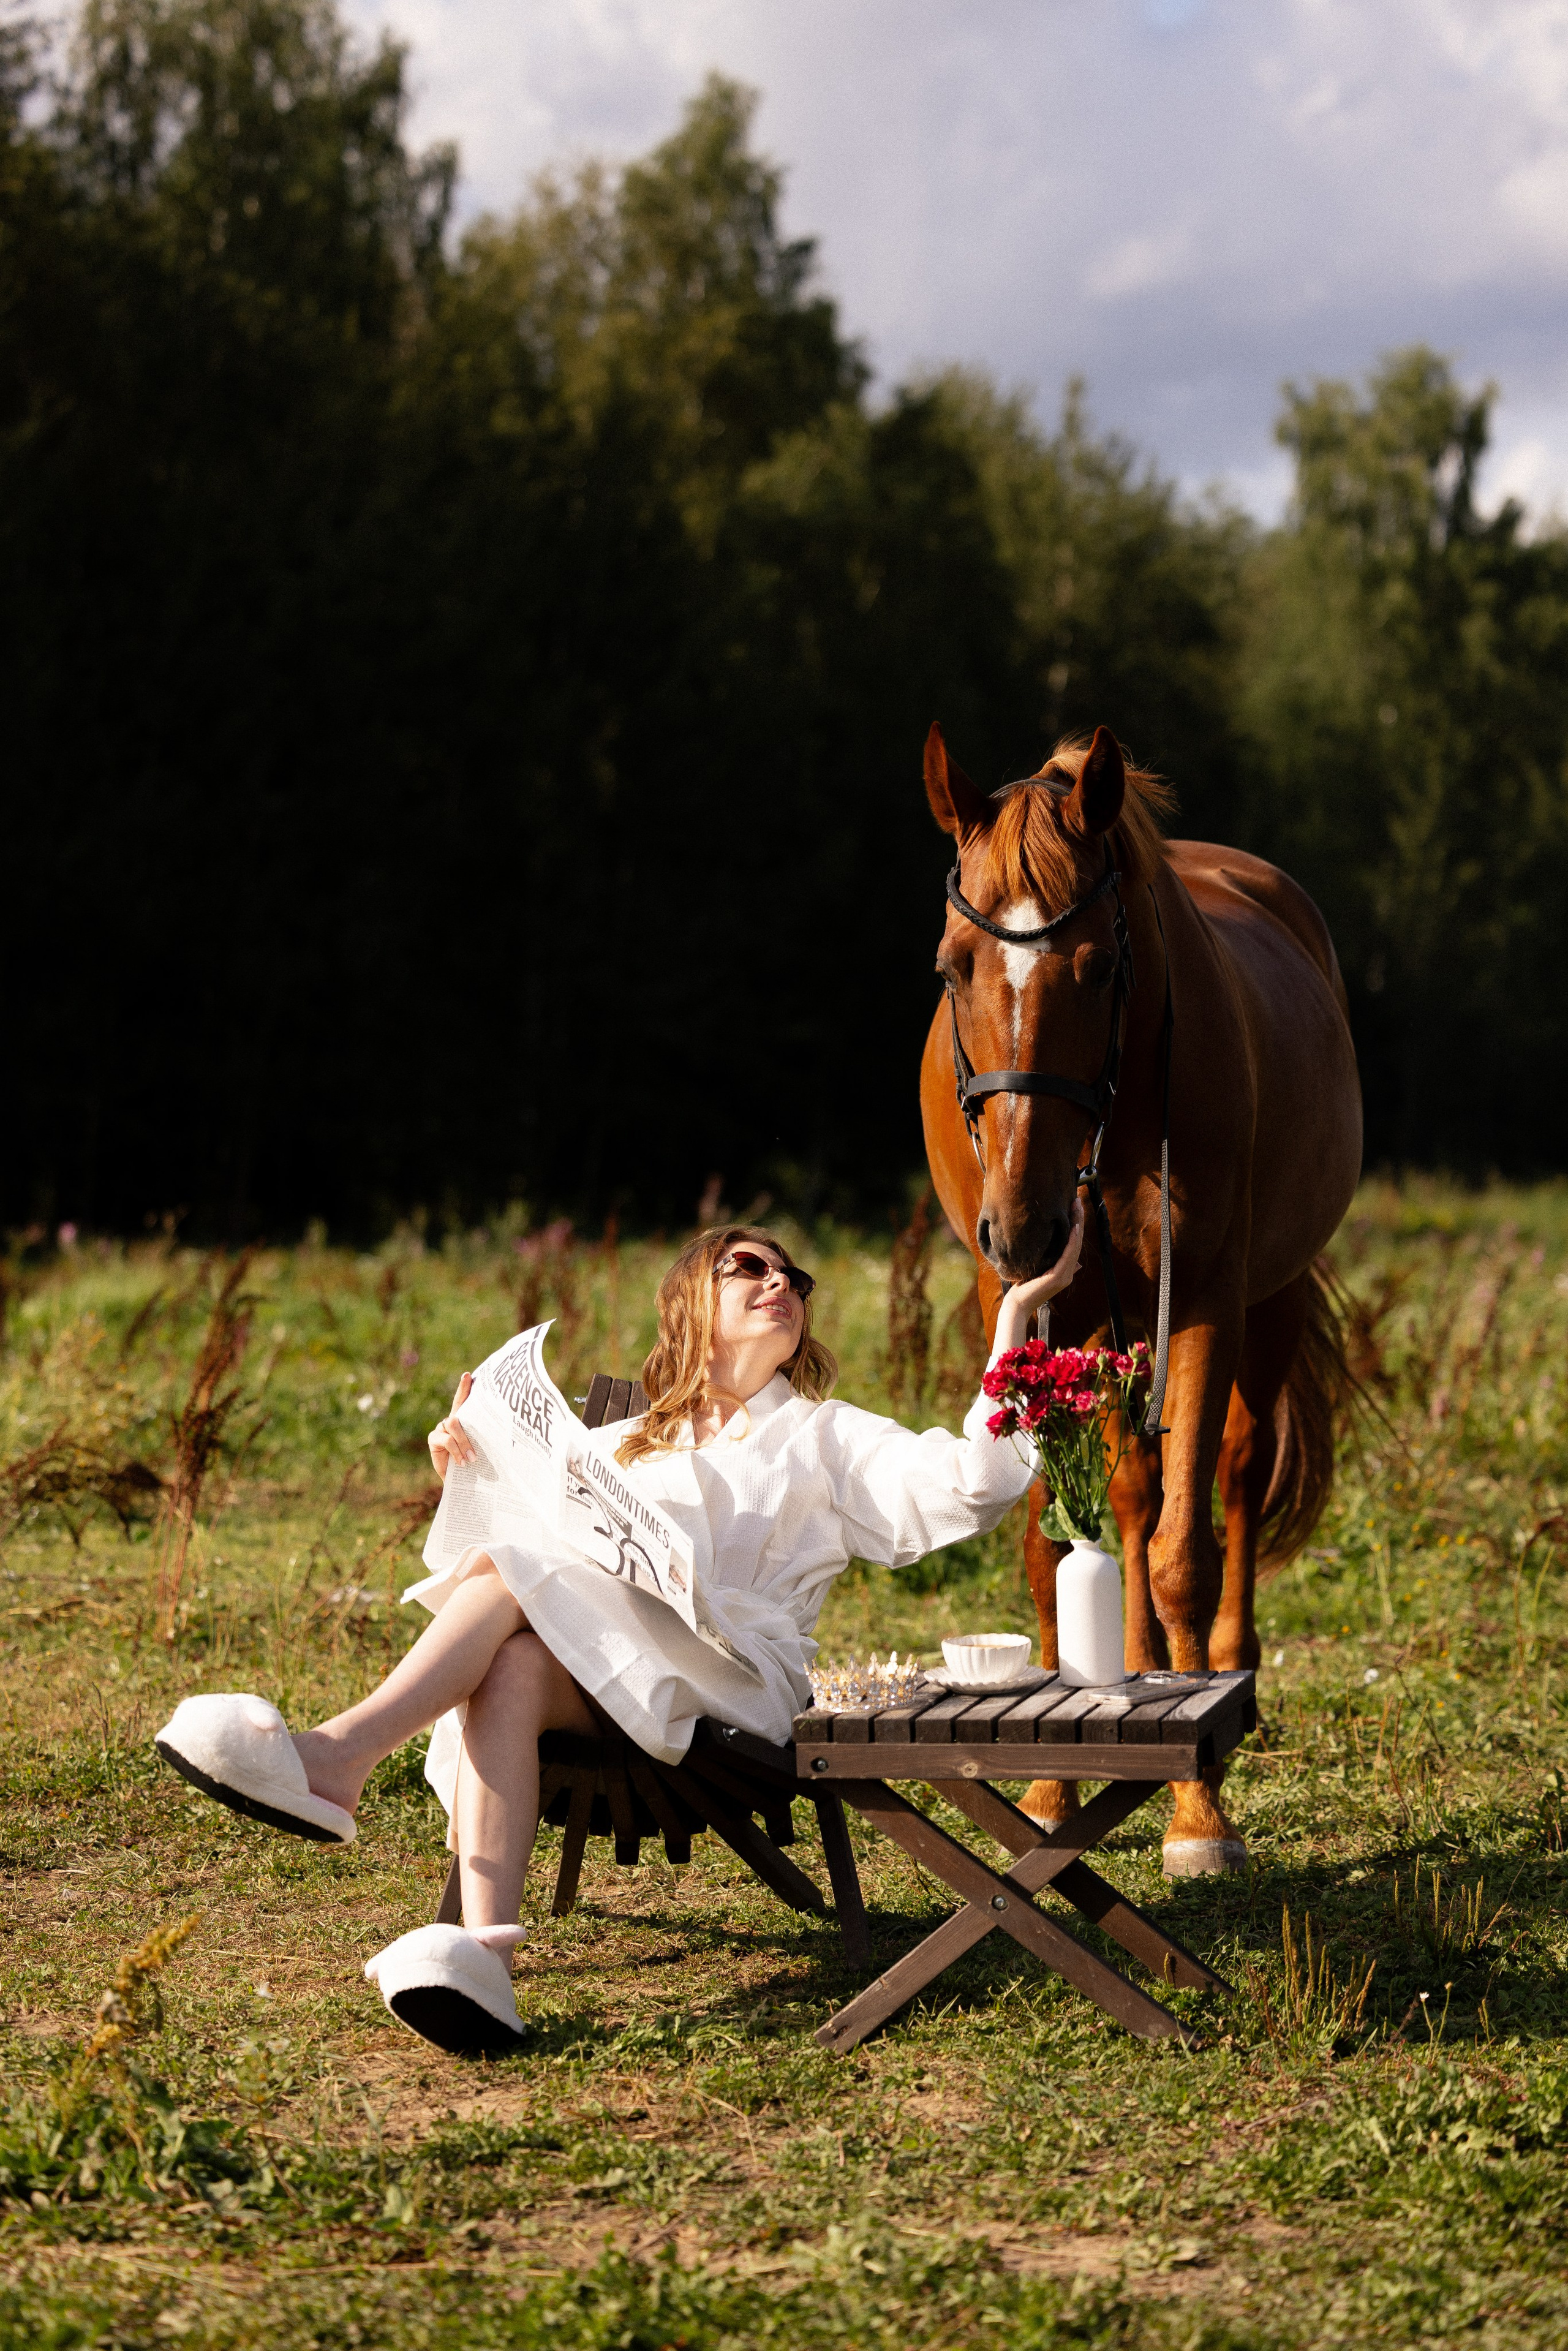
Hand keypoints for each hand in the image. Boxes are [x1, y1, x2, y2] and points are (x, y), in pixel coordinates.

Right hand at [428, 1372, 475, 1482]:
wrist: (462, 1481)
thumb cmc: (474, 1462)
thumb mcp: (479, 1448)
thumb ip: (482, 1437)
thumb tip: (501, 1431)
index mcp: (463, 1420)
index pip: (462, 1401)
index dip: (463, 1388)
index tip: (467, 1375)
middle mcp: (450, 1421)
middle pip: (457, 1415)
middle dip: (467, 1434)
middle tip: (476, 1454)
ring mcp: (441, 1429)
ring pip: (453, 1425)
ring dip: (464, 1443)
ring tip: (471, 1459)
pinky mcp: (434, 1439)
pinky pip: (446, 1439)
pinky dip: (456, 1451)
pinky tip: (461, 1462)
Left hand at [994, 1198, 1084, 1349]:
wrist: (1017, 1304)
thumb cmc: (1023, 1286)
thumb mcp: (1037, 1268)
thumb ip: (1050, 1260)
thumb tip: (1060, 1253)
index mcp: (1064, 1270)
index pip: (1074, 1243)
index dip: (1076, 1225)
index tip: (1074, 1207)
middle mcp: (1069, 1273)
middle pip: (1077, 1241)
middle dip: (1078, 1220)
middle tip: (1078, 1201)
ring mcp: (1066, 1276)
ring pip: (1075, 1246)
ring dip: (1077, 1225)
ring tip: (1077, 1208)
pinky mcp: (1059, 1277)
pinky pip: (1068, 1255)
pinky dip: (1072, 1241)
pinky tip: (1074, 1228)